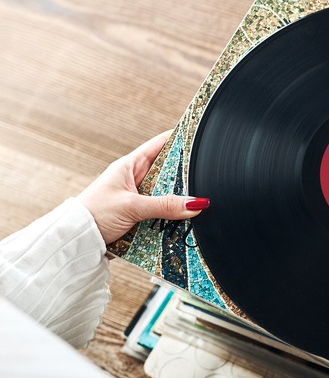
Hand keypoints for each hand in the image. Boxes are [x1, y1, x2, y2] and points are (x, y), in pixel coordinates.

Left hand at [77, 130, 208, 242]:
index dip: (178, 138)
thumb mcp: (132, 206)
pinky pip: (162, 214)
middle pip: (168, 172)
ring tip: (195, 204)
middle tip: (204, 177)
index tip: (197, 136)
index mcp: (129, 166)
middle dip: (184, 177)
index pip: (159, 144)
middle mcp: (135, 180)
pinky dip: (171, 218)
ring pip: (167, 195)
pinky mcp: (139, 217)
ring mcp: (138, 198)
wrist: (75, 241)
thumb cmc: (93, 214)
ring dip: (178, 201)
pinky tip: (182, 221)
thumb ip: (165, 205)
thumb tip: (195, 203)